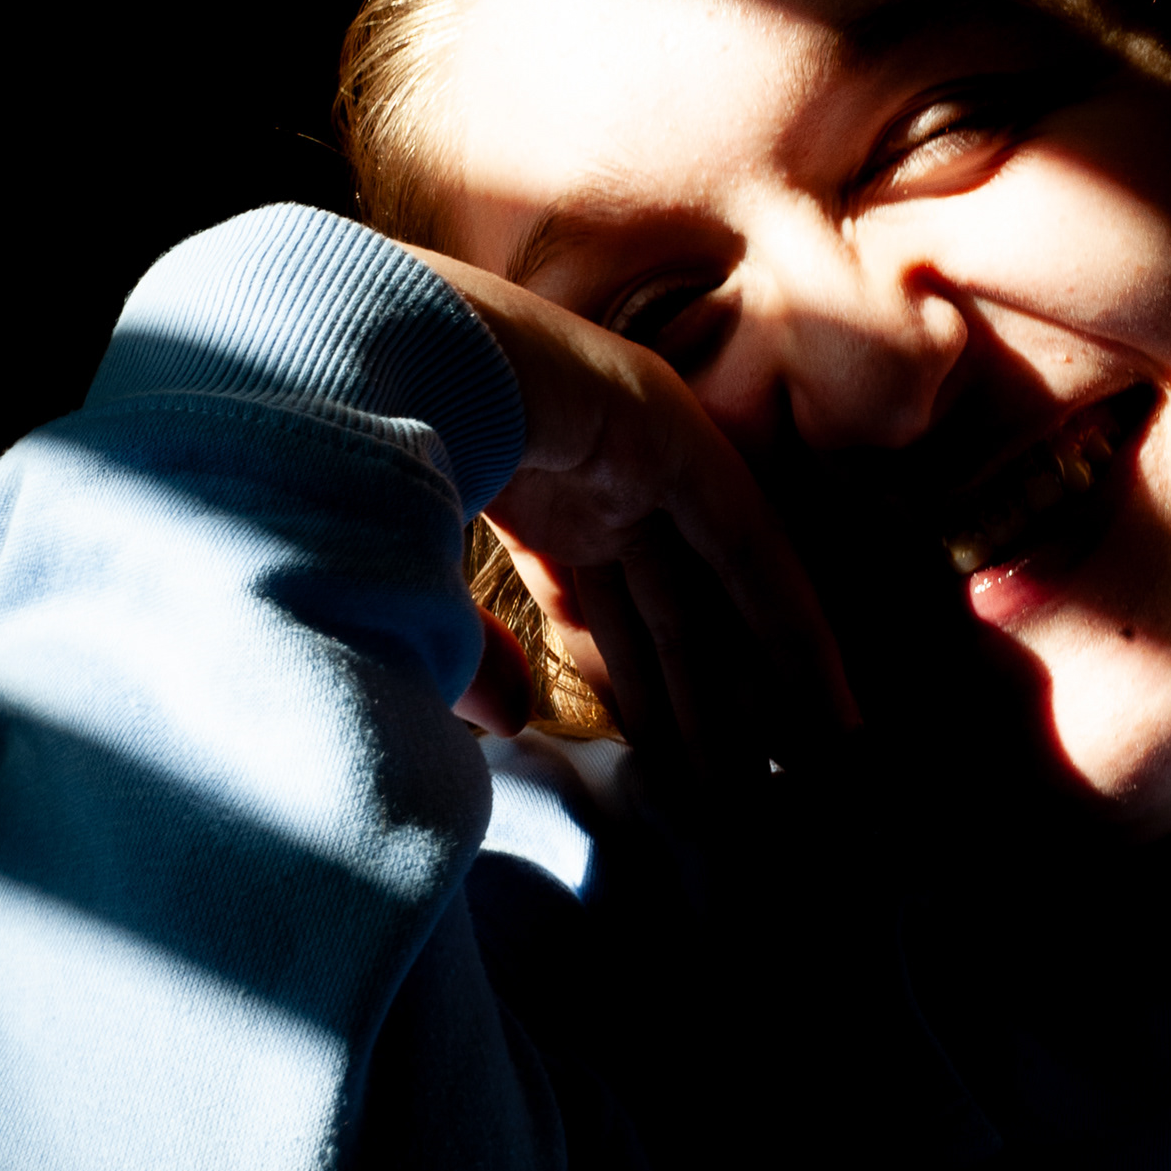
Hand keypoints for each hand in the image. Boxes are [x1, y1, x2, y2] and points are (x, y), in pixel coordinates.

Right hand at [396, 245, 861, 770]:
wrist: (344, 364)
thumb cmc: (346, 475)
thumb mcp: (406, 594)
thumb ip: (468, 657)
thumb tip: (514, 717)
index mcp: (520, 510)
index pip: (601, 620)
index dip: (641, 700)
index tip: (670, 783)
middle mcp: (587, 480)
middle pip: (665, 616)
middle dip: (704, 713)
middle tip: (746, 806)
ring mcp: (632, 450)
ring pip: (711, 592)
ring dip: (757, 688)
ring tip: (805, 778)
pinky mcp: (672, 431)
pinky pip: (745, 543)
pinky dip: (788, 624)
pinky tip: (827, 703)